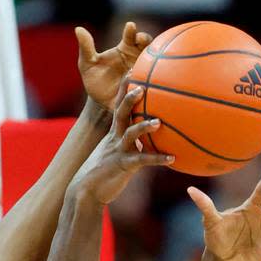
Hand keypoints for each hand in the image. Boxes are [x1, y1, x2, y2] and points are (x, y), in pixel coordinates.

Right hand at [68, 85, 173, 204]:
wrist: (87, 190)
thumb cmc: (105, 171)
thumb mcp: (117, 152)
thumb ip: (134, 142)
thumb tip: (153, 135)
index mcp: (114, 132)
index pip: (119, 105)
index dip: (125, 88)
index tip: (133, 70)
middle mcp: (115, 138)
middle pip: (121, 113)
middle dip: (130, 99)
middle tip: (141, 87)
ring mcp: (119, 151)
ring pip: (130, 135)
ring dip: (144, 127)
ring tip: (159, 122)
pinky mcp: (124, 165)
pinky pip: (143, 160)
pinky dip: (158, 159)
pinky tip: (172, 159)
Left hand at [77, 23, 150, 111]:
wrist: (101, 104)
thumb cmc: (94, 81)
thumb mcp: (87, 64)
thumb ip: (86, 47)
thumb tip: (78, 29)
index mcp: (125, 49)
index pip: (131, 35)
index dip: (132, 30)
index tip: (130, 26)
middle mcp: (137, 57)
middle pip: (147, 44)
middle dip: (146, 39)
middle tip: (141, 40)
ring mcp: (144, 71)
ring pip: (155, 60)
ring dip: (155, 56)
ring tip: (150, 57)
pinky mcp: (146, 85)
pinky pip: (154, 80)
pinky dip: (156, 76)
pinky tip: (154, 76)